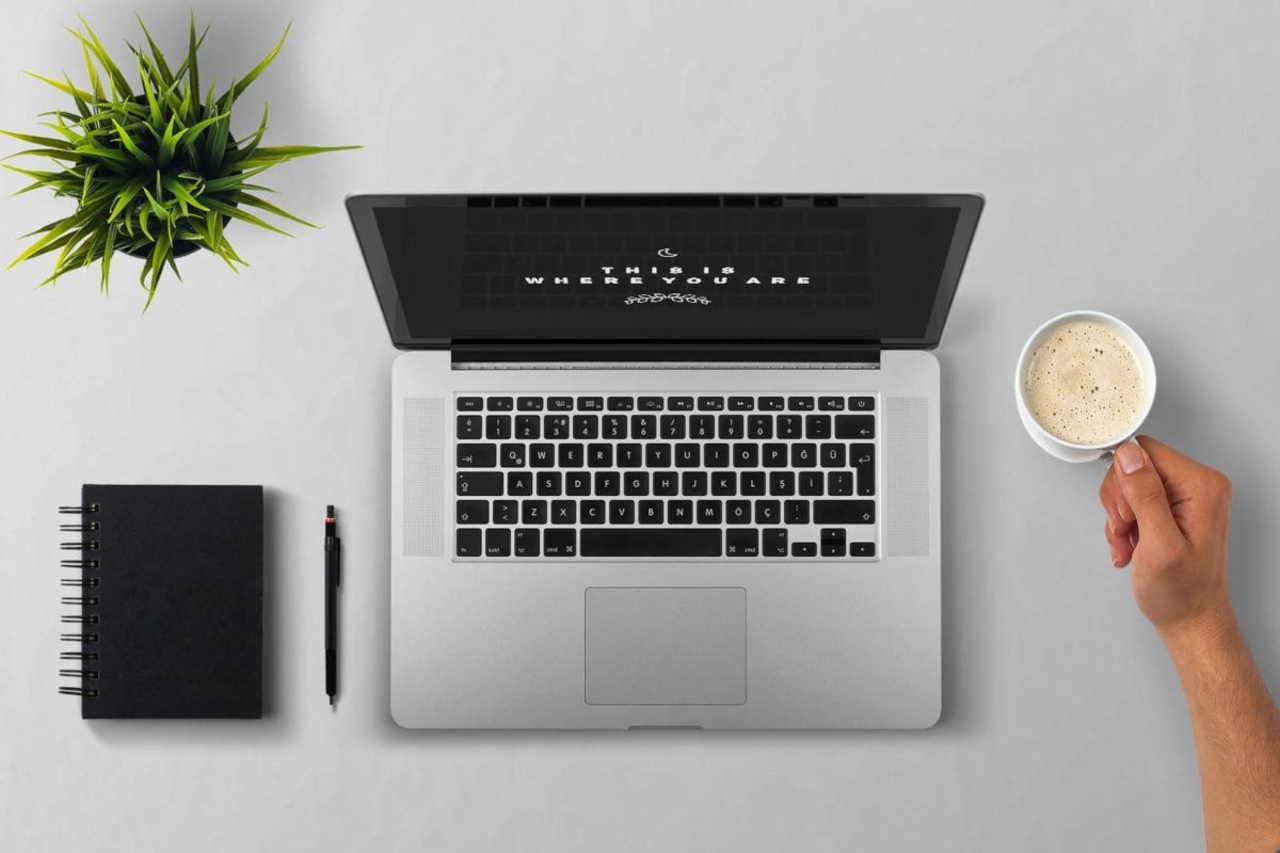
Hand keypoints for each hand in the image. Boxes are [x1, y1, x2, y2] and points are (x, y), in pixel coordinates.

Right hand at [1098, 436, 1233, 637]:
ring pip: (1127, 485)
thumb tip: (1129, 455)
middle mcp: (1197, 485)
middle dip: (1120, 503)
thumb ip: (1145, 496)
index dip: (1125, 482)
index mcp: (1202, 486)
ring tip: (1130, 543)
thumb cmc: (1182, 592)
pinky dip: (1123, 525)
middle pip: (1134, 466)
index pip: (1145, 452)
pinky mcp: (1171, 507)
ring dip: (1118, 518)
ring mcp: (1184, 497)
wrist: (1190, 618)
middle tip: (1128, 531)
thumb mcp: (1159, 544)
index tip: (1129, 516)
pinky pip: (1131, 500)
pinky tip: (1131, 546)